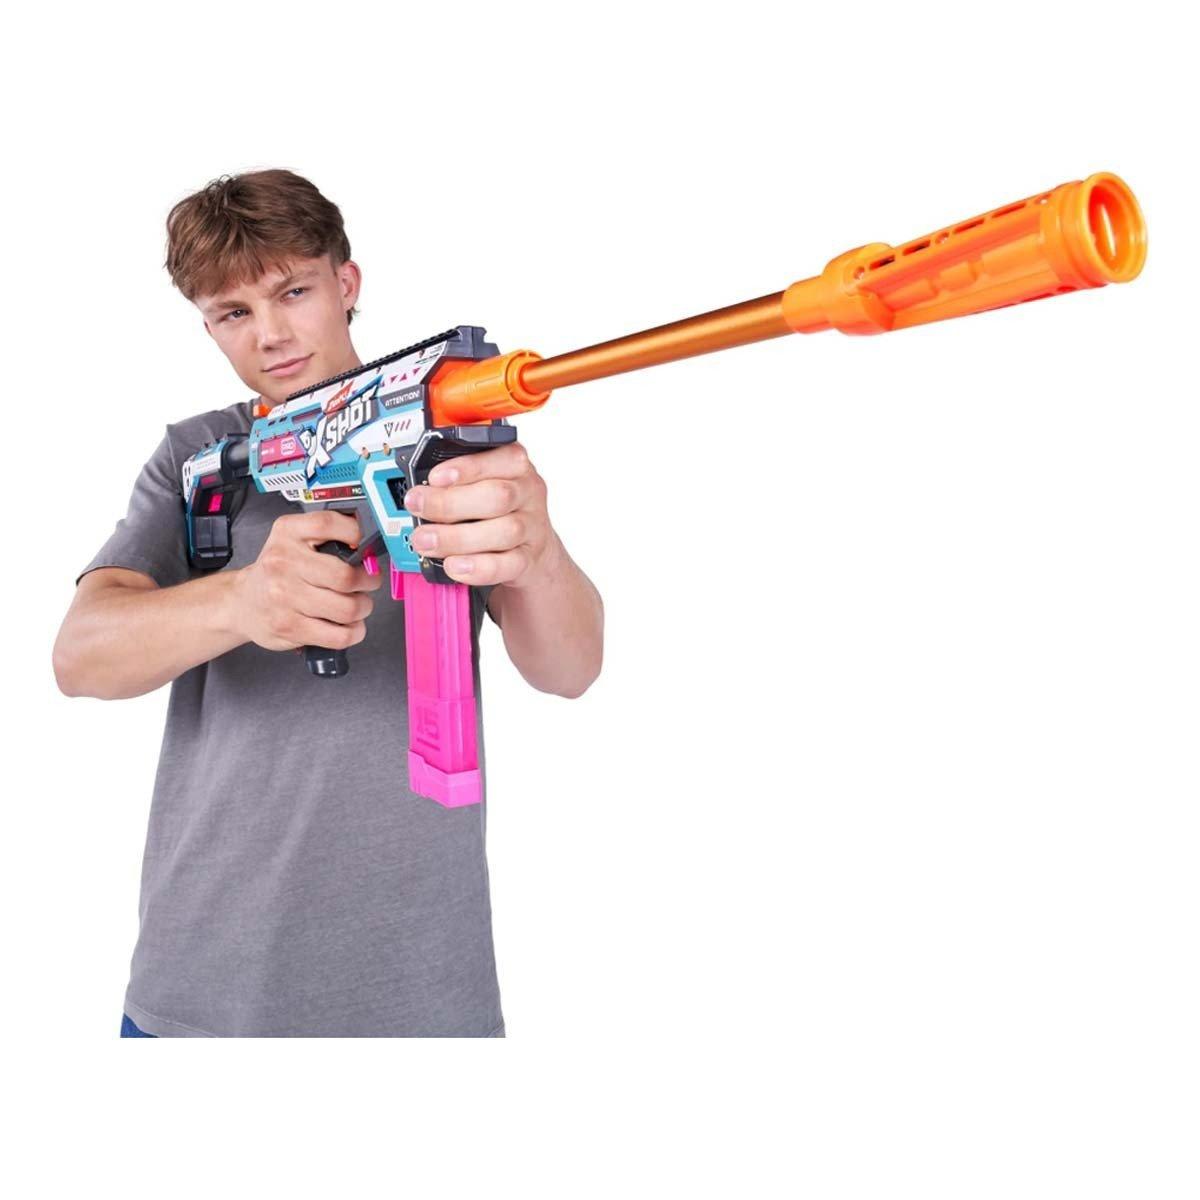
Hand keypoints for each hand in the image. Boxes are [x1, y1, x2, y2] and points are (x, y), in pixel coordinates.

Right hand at [232, 510, 382, 651]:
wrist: (242, 603)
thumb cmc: (278, 573)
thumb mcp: (294, 540)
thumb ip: (330, 536)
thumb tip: (368, 551)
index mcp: (287, 533)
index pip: (327, 524)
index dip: (355, 534)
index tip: (363, 547)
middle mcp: (282, 563)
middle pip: (345, 576)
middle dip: (368, 582)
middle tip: (368, 583)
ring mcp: (284, 597)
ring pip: (347, 609)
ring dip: (362, 609)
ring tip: (356, 605)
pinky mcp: (289, 627)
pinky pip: (339, 635)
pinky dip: (353, 632)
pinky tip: (348, 626)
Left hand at [403, 443, 561, 587]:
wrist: (532, 547)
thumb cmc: (498, 509)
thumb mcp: (484, 482)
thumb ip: (458, 481)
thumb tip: (419, 490)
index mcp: (515, 465)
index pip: (500, 457)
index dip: (466, 467)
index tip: (434, 477)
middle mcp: (528, 493)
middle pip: (498, 496)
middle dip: (450, 503)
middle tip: (416, 507)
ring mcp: (532, 527)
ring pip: (503, 531)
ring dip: (457, 538)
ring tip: (425, 541)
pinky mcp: (529, 559)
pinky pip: (507, 564)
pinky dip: (478, 566)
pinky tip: (453, 565)